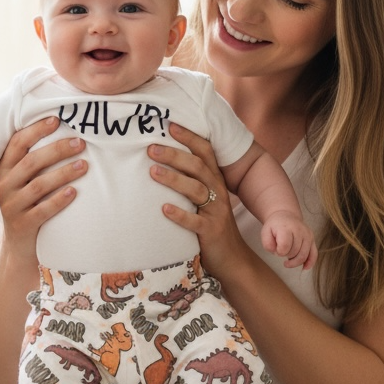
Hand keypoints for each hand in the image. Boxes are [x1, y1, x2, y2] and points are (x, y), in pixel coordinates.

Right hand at [0, 117, 86, 257]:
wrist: (22, 244)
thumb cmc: (31, 203)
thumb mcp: (26, 180)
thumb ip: (36, 159)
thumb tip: (65, 127)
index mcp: (3, 170)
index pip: (17, 144)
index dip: (35, 130)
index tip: (57, 120)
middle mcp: (3, 186)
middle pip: (31, 162)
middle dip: (57, 150)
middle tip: (80, 143)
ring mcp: (11, 207)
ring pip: (38, 185)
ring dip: (63, 173)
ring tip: (84, 165)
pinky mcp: (22, 225)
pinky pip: (42, 210)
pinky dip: (59, 200)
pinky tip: (75, 192)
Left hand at [148, 122, 246, 273]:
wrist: (232, 258)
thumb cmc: (210, 223)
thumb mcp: (205, 198)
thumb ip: (191, 181)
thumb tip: (160, 161)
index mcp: (215, 180)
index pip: (205, 152)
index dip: (189, 137)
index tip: (169, 125)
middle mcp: (218, 192)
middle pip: (197, 167)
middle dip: (174, 155)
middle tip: (151, 148)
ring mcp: (215, 212)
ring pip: (196, 190)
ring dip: (173, 179)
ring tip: (152, 171)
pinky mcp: (211, 232)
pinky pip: (195, 221)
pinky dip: (179, 214)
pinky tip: (163, 209)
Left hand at [260, 212, 317, 269]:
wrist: (286, 216)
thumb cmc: (275, 226)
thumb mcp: (265, 232)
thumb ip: (267, 243)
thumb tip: (276, 252)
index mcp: (286, 228)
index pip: (285, 246)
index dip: (279, 252)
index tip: (276, 249)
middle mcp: (299, 230)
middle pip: (294, 252)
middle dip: (286, 255)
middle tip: (281, 251)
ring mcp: (307, 235)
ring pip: (303, 255)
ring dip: (295, 261)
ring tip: (288, 260)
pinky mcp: (312, 239)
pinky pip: (314, 254)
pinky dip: (310, 263)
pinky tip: (304, 268)